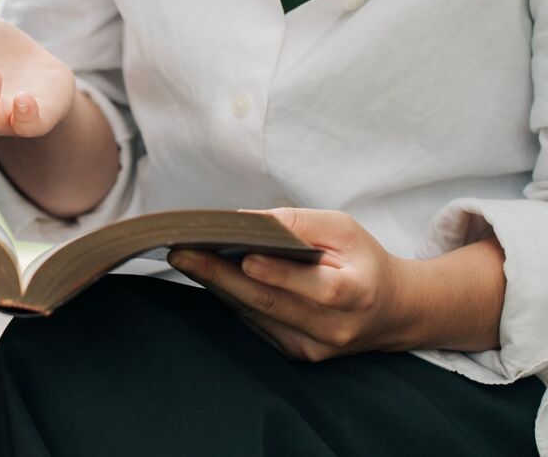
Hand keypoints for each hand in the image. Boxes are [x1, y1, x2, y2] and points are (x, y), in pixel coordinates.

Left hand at [167, 209, 415, 361]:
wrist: (391, 311)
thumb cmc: (363, 261)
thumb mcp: (343, 229)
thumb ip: (297, 224)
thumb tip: (244, 221)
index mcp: (357, 294)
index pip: (316, 288)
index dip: (279, 274)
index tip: (243, 256)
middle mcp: (335, 328)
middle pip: (271, 303)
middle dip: (222, 276)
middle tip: (183, 253)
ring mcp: (314, 347)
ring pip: (257, 314)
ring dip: (218, 287)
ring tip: (186, 259)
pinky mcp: (297, 354)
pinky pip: (255, 323)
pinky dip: (231, 299)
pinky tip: (210, 277)